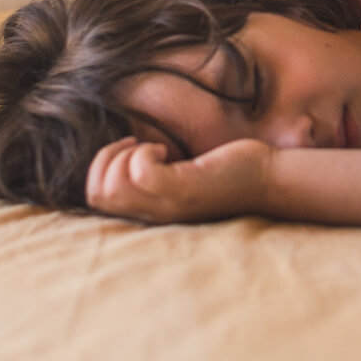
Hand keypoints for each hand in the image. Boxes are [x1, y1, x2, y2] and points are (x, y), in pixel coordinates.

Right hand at [85, 136, 273, 223]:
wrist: (266, 180)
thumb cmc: (224, 171)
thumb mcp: (178, 174)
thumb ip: (149, 173)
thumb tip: (120, 148)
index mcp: (149, 212)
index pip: (94, 202)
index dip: (100, 168)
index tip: (131, 149)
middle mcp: (153, 215)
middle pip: (97, 194)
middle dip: (106, 159)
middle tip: (138, 145)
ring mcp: (168, 205)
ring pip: (113, 185)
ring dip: (124, 155)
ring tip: (154, 148)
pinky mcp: (185, 191)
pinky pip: (141, 172)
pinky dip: (145, 152)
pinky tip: (168, 151)